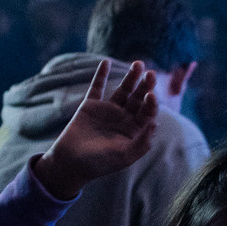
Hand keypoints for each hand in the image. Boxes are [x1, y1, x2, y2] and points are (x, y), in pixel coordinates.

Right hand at [34, 59, 157, 199]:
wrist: (71, 163)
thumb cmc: (99, 163)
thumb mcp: (123, 156)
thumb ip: (142, 143)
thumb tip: (156, 124)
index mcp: (134, 130)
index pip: (147, 112)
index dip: (151, 103)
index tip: (152, 95)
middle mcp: (124, 118)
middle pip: (138, 98)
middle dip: (145, 86)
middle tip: (151, 73)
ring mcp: (108, 110)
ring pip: (123, 90)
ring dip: (131, 77)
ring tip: (138, 64)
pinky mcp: (91, 105)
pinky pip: (97, 87)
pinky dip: (101, 75)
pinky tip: (106, 62)